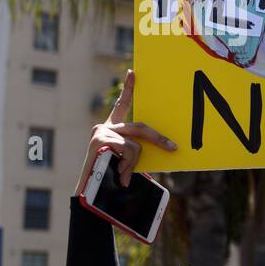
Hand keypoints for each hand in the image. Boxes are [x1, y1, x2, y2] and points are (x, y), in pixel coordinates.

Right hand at [74, 70, 176, 194]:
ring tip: (123, 174)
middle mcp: (105, 127)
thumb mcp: (127, 159)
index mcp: (111, 130)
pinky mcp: (101, 139)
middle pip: (140, 127)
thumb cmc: (111, 178)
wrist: (91, 193)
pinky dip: (128, 164)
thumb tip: (167, 145)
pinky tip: (118, 173)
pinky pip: (129, 149)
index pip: (121, 105)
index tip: (134, 72)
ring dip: (134, 162)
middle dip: (158, 139)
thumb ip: (137, 148)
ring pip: (136, 144)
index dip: (128, 88)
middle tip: (173, 148)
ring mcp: (102, 132)